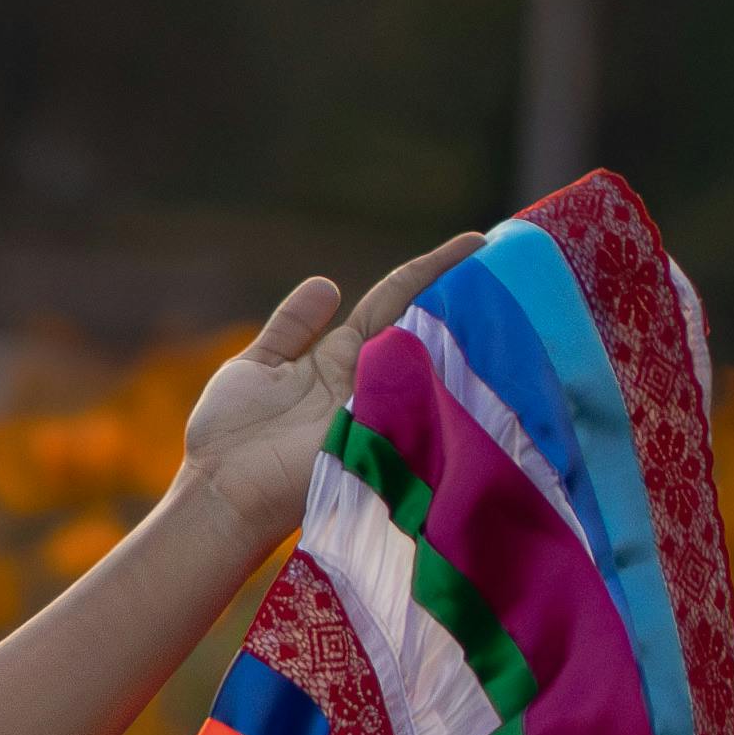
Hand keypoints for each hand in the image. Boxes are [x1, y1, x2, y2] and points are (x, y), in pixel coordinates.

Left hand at [173, 237, 481, 561]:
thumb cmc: (229, 436)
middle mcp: (369, 376)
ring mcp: (377, 404)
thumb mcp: (257, 364)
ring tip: (513, 291)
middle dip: (468, 295)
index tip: (475, 243)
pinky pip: (417, 396)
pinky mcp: (377, 433)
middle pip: (427, 324)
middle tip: (515, 261)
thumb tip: (328, 282)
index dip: (432, 270)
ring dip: (467, 328)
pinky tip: (475, 342)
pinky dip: (441, 372)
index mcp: (341, 355)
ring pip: (432, 357)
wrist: (218, 491)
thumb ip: (293, 325)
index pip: (397, 299)